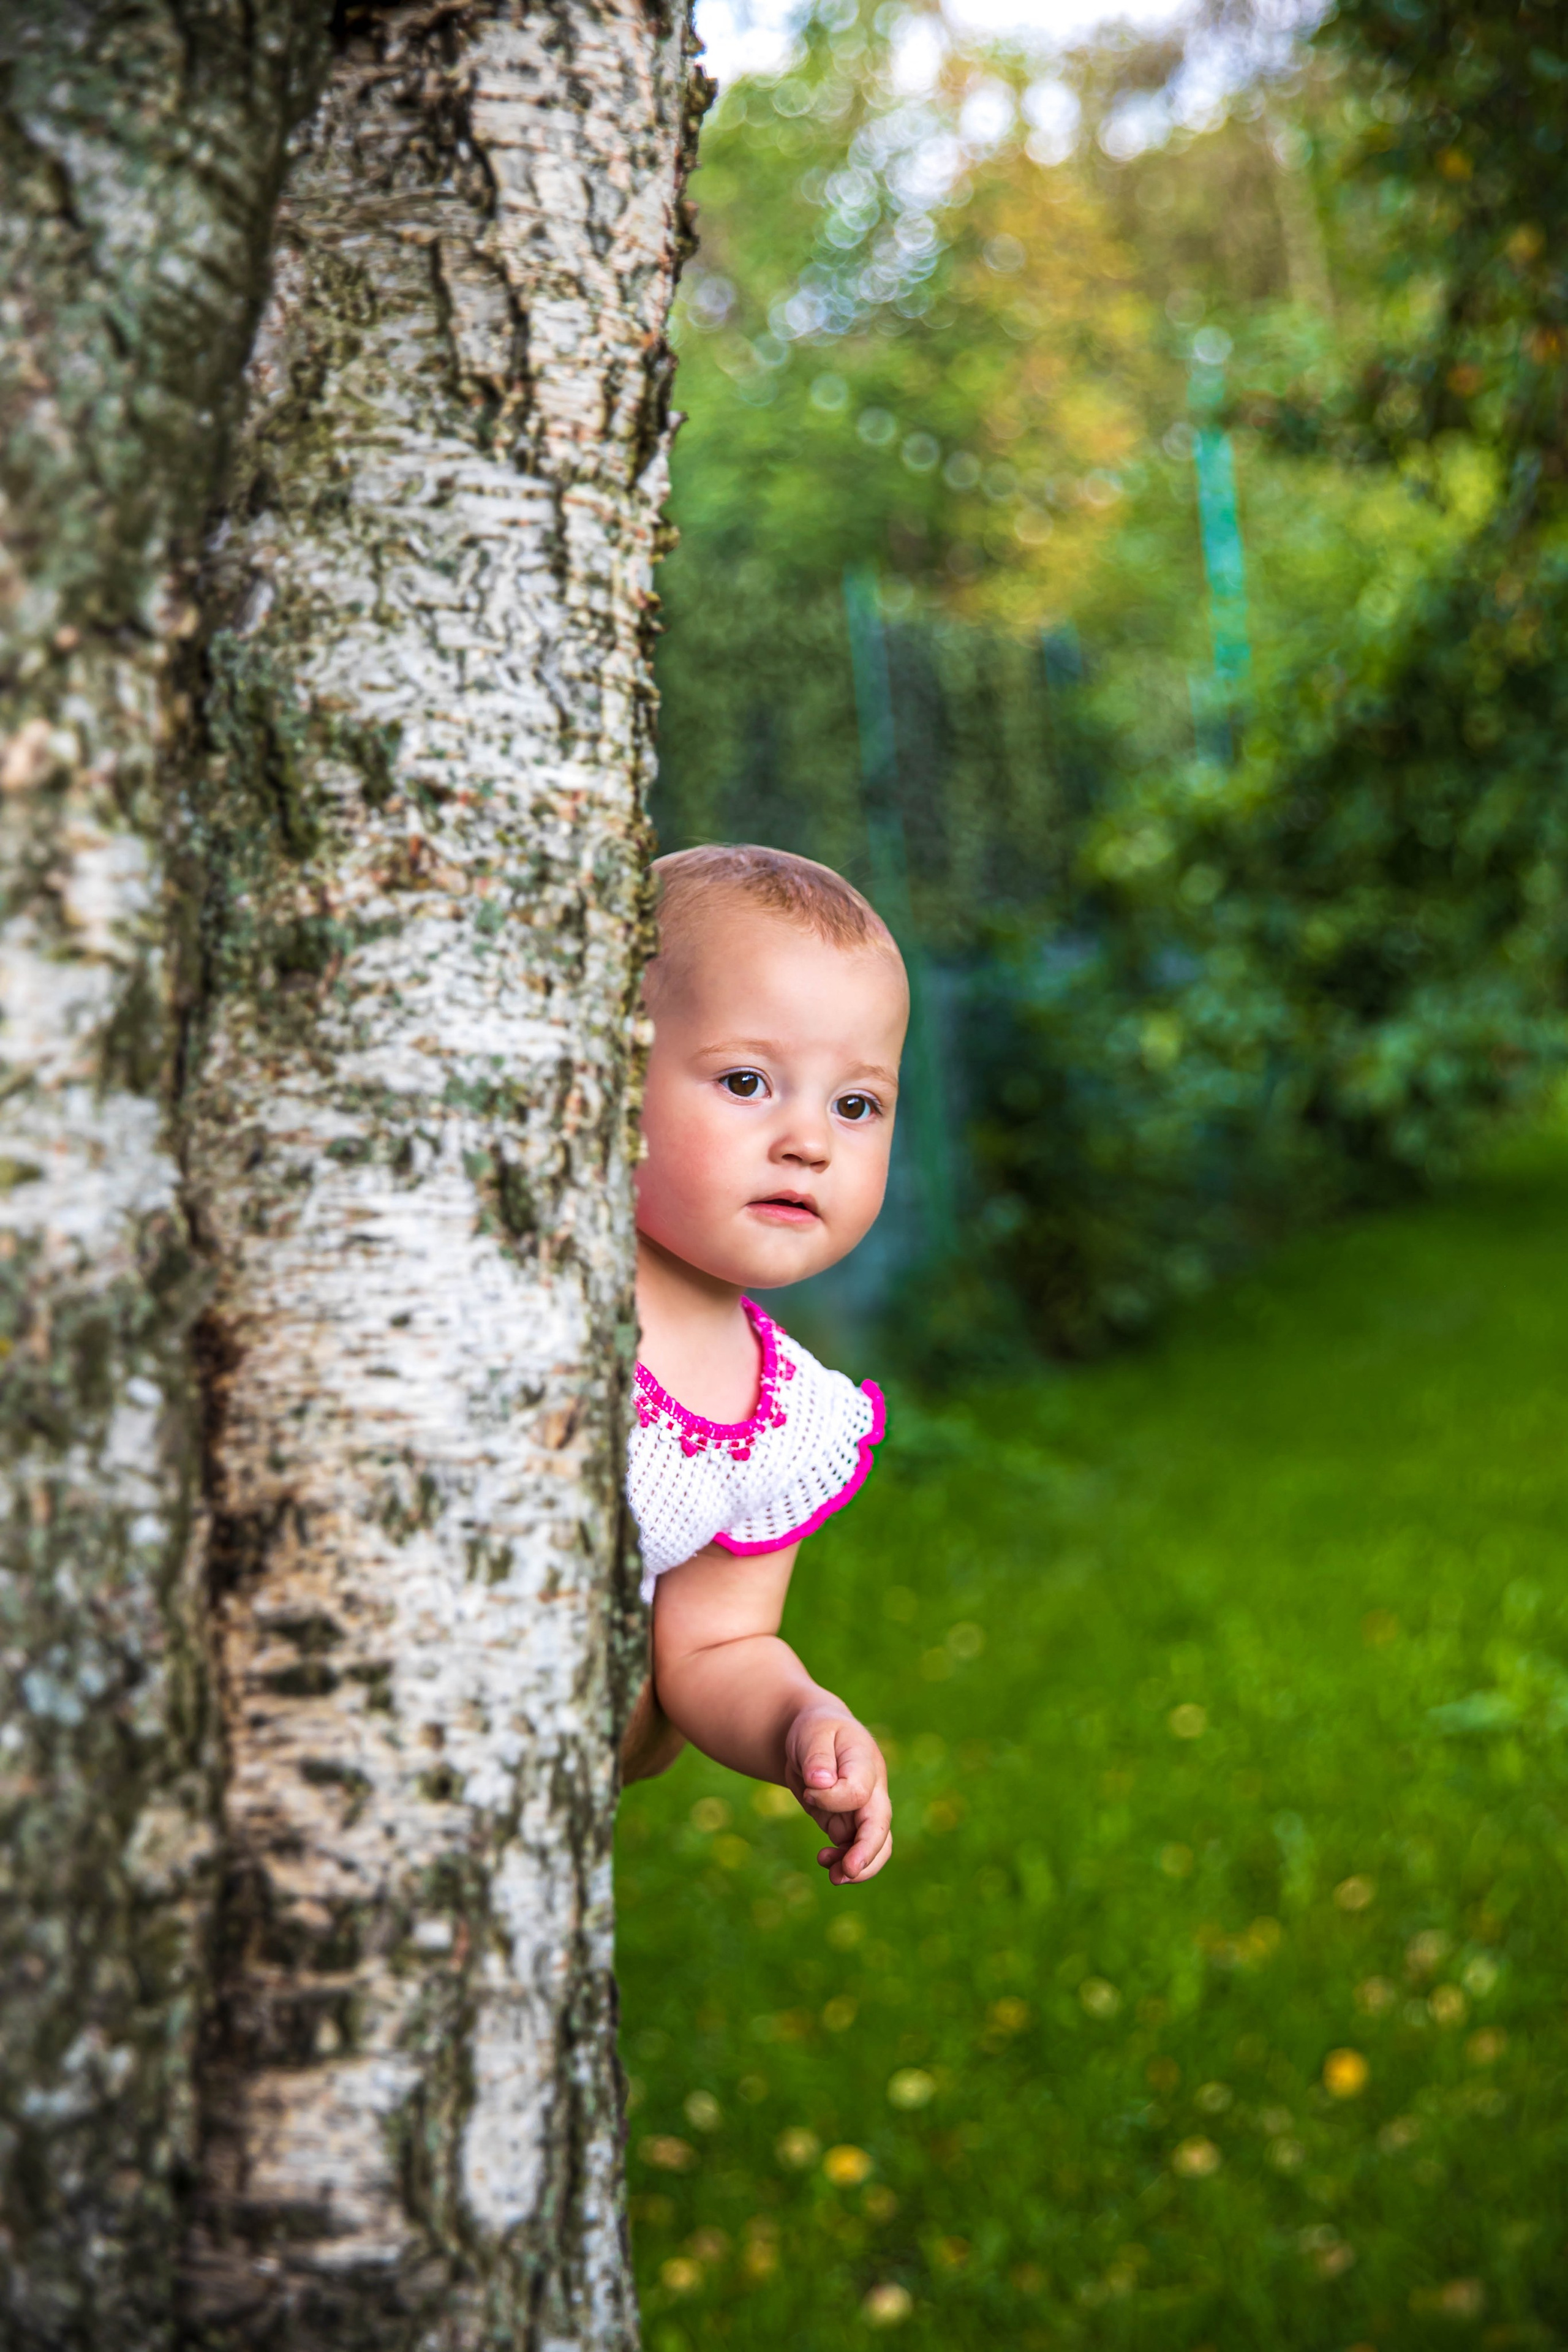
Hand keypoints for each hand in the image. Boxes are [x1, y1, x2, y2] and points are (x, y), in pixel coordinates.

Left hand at [783, 1704, 892, 1884]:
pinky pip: (854, 1849)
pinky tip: (826, 1862)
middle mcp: (872, 1789)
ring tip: (834, 1876)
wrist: (813, 1738)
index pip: (858, 1792)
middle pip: (879, 1826)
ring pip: (873, 1846)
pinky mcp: (849, 1823)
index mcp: (866, 1762)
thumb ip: (818, 1755)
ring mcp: (863, 1809)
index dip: (833, 1799)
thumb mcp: (813, 1732)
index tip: (809, 1790)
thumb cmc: (815, 1730)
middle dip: (866, 1852)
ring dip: (856, 1865)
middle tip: (847, 1871)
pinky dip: (843, 1861)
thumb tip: (821, 1782)